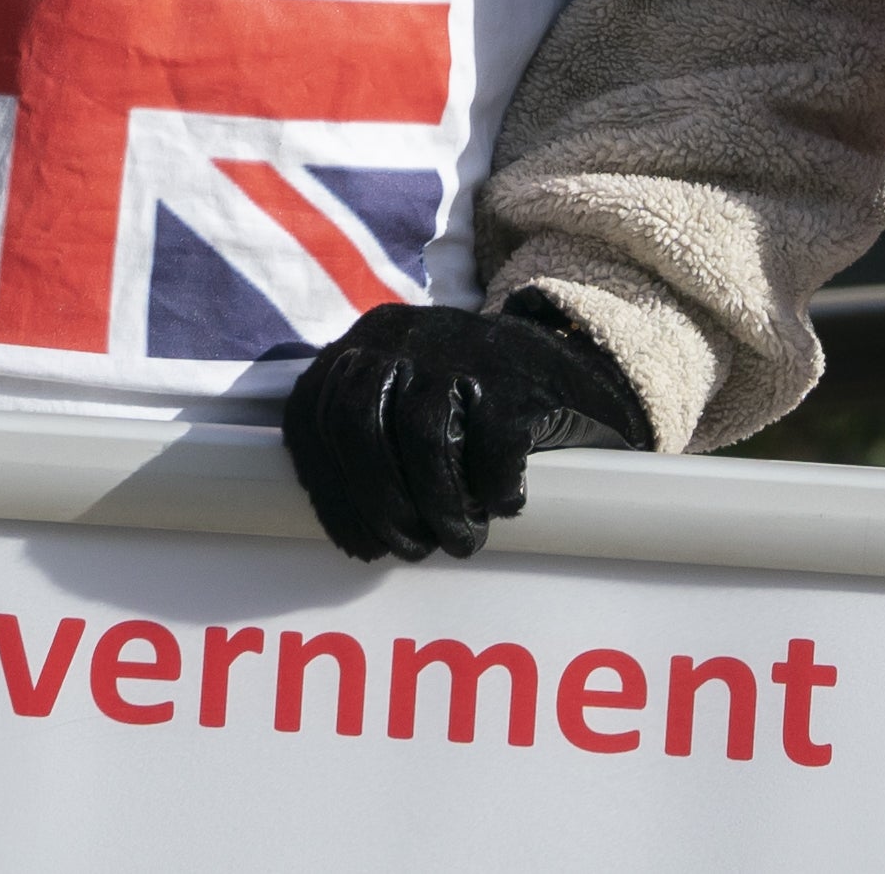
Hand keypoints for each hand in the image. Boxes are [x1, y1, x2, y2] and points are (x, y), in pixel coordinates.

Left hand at [279, 297, 651, 562]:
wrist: (570, 368)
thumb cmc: (473, 404)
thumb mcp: (407, 393)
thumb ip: (363, 430)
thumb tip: (342, 521)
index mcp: (366, 341)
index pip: (314, 413)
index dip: (327, 489)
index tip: (354, 543)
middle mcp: (406, 335)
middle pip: (359, 421)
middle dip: (379, 501)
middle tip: (410, 549)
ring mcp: (464, 350)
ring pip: (423, 435)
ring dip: (438, 504)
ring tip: (460, 540)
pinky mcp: (518, 379)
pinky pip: (493, 443)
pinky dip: (494, 487)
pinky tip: (504, 504)